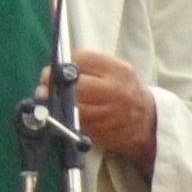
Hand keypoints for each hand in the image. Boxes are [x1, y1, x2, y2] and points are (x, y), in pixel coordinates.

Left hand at [41, 49, 156, 177]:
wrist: (148, 123)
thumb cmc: (126, 92)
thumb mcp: (116, 72)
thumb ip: (90, 68)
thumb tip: (56, 68)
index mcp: (119, 70)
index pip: (83, 60)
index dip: (62, 65)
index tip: (52, 70)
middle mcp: (115, 91)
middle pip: (76, 85)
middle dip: (54, 86)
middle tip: (44, 88)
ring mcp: (108, 113)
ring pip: (72, 107)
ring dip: (55, 104)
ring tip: (49, 102)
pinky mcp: (101, 132)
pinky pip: (75, 123)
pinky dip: (63, 119)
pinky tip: (61, 115)